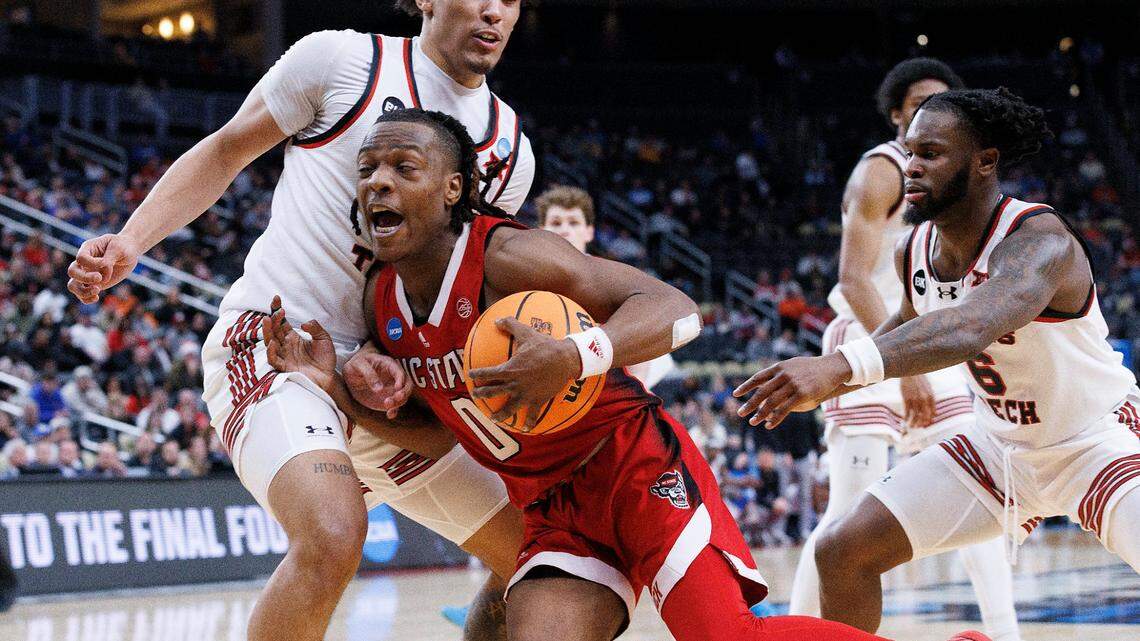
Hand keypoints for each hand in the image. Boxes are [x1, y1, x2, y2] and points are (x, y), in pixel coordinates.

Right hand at [66, 234, 141, 303]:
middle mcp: (83, 262)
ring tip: (97, 290)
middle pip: (72, 271)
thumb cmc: (124, 247)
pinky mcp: (93, 284)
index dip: (91, 264)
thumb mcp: (119, 248)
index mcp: (87, 249)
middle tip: (99, 278)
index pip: (81, 258)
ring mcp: (87, 274)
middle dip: (84, 278)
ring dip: (82, 291)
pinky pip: (82, 295)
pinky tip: (97, 297)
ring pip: (73, 285)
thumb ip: (109, 260)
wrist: (129, 254)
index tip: (106, 263)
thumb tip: (102, 276)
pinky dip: (86, 299)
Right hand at [260, 295, 337, 392]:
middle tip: (278, 311)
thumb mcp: (324, 338)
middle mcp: (285, 345)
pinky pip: (274, 360)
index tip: (276, 298)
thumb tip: (303, 323)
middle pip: (274, 330)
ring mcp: (284, 356)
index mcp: (292, 337)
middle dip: (273, 319)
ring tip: (268, 320)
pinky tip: (273, 343)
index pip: (281, 322)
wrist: (329, 376)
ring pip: (270, 342)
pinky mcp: (285, 367)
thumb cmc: (325, 358)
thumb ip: (315, 328)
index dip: (277, 310)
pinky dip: (271, 352)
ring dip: (267, 331)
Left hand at [344, 346, 412, 418]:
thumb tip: (379, 389)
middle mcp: (394, 377)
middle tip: (397, 398)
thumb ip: (369, 374)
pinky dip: (394, 411)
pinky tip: (389, 414)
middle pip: (407, 384)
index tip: (397, 387)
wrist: (351, 374)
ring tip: (387, 405)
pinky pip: (394, 406)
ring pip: (402, 397)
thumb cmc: (356, 364)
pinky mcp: (387, 399)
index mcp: (389, 365)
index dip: (401, 379)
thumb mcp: (359, 364)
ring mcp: (391, 389)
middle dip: (405, 392)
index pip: (399, 371)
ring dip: (398, 402)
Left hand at [467, 317, 581, 430]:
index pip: (489, 373)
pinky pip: (532, 414)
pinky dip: (529, 422)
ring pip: (509, 407)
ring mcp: (526, 394)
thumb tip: (497, 320)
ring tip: (493, 418)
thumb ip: (510, 325)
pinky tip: (526, 428)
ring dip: (500, 414)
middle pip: (494, 391)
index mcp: (510, 369)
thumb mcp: (526, 332)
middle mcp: (515, 384)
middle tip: (475, 395)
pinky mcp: (538, 400)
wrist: (565, 360)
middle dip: (482, 393)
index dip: (478, 374)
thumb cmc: (545, 346)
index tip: (470, 375)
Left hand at [732, 353, 850, 428]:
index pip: (758, 377)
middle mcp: (783, 375)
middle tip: (741, 413)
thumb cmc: (812, 368)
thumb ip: (780, 373)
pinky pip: (784, 409)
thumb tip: (766, 381)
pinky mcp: (801, 395)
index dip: (746, 386)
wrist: (832, 368)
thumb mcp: (793, 365)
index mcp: (779, 367)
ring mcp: (792, 385)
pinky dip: (775, 418)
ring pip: (771, 402)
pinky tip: (768, 425)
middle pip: (762, 391)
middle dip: (750, 403)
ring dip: (760, 414)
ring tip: (752, 422)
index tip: (735, 394)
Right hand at [899, 375, 935, 427]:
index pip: (932, 413)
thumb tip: (936, 414)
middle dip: (922, 423)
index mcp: (931, 397)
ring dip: (913, 423)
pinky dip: (906, 417)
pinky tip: (905, 420)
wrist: (910, 371)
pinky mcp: (907, 398)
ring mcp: (915, 399)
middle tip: (918, 427)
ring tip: (911, 426)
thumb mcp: (929, 390)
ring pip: (916, 415)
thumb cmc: (920, 380)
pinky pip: (907, 411)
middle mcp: (924, 399)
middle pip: (924, 416)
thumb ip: (932, 402)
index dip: (929, 420)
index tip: (925, 424)